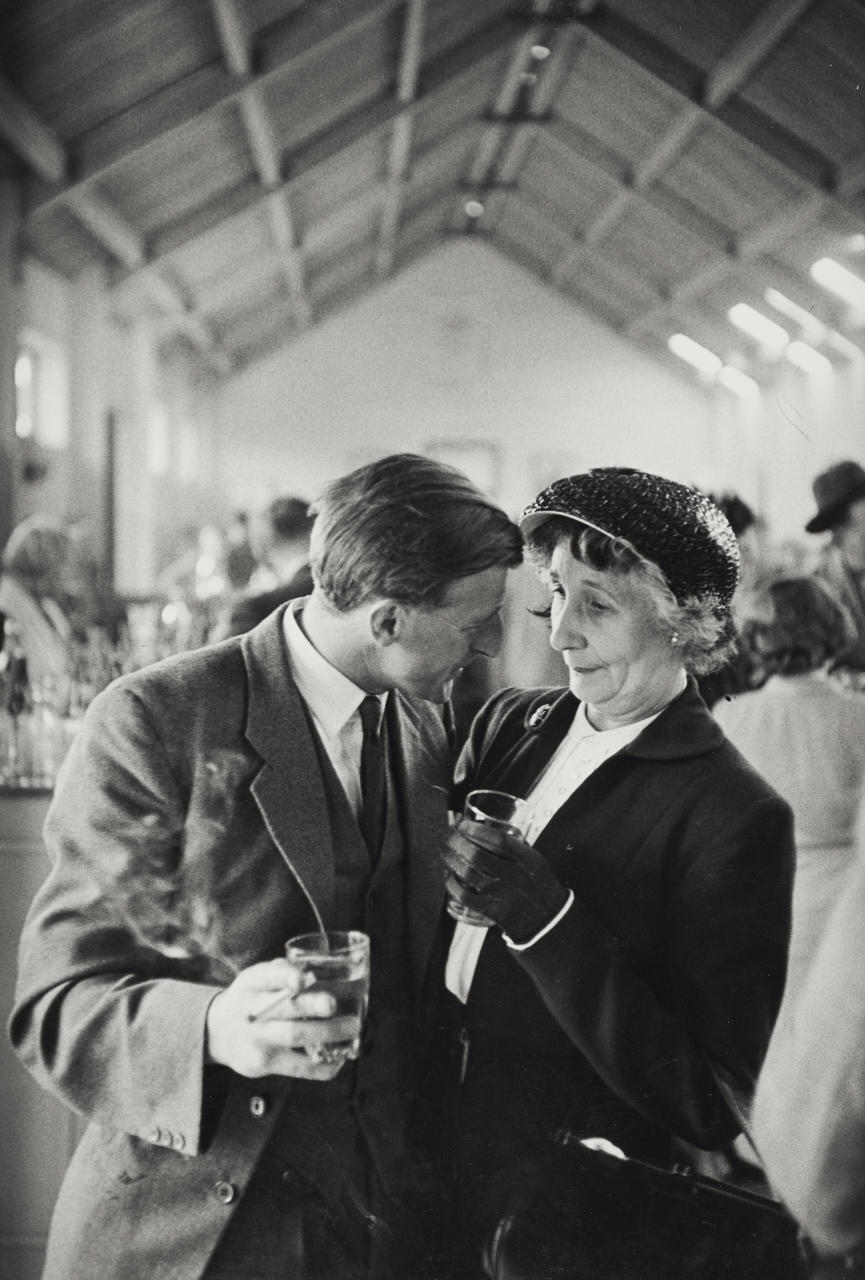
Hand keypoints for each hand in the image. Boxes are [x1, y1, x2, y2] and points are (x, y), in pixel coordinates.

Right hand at [205, 958, 359, 1079]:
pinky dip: (323, 1065)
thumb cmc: (249, 998)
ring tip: (352, 1027)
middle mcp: (252, 1012)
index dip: (285, 976)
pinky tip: (339, 1058)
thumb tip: (316, 969)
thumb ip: (282, 971)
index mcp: (251, 984)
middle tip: (335, 1004)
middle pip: (285, 1009)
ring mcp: (258, 1040)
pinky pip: (298, 1067)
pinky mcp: (263, 1065)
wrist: (216, 1032)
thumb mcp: (256, 978)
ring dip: (328, 1033)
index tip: (301, 979)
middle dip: (313, 1005)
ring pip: (294, 1037)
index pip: (268, 976)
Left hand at [442, 818, 567, 943]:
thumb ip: (515, 844)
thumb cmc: (538, 884)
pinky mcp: (492, 911)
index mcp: (529, 861)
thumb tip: (481, 825)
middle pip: (477, 855)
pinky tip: (448, 873)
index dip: (477, 830)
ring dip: (451, 858)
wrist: (548, 920)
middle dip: (456, 840)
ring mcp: (502, 896)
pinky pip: (464, 896)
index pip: (499, 840)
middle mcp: (515, 877)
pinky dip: (452, 883)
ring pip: (468, 873)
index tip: (462, 823)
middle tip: (447, 833)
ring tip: (445, 849)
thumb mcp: (536, 860)